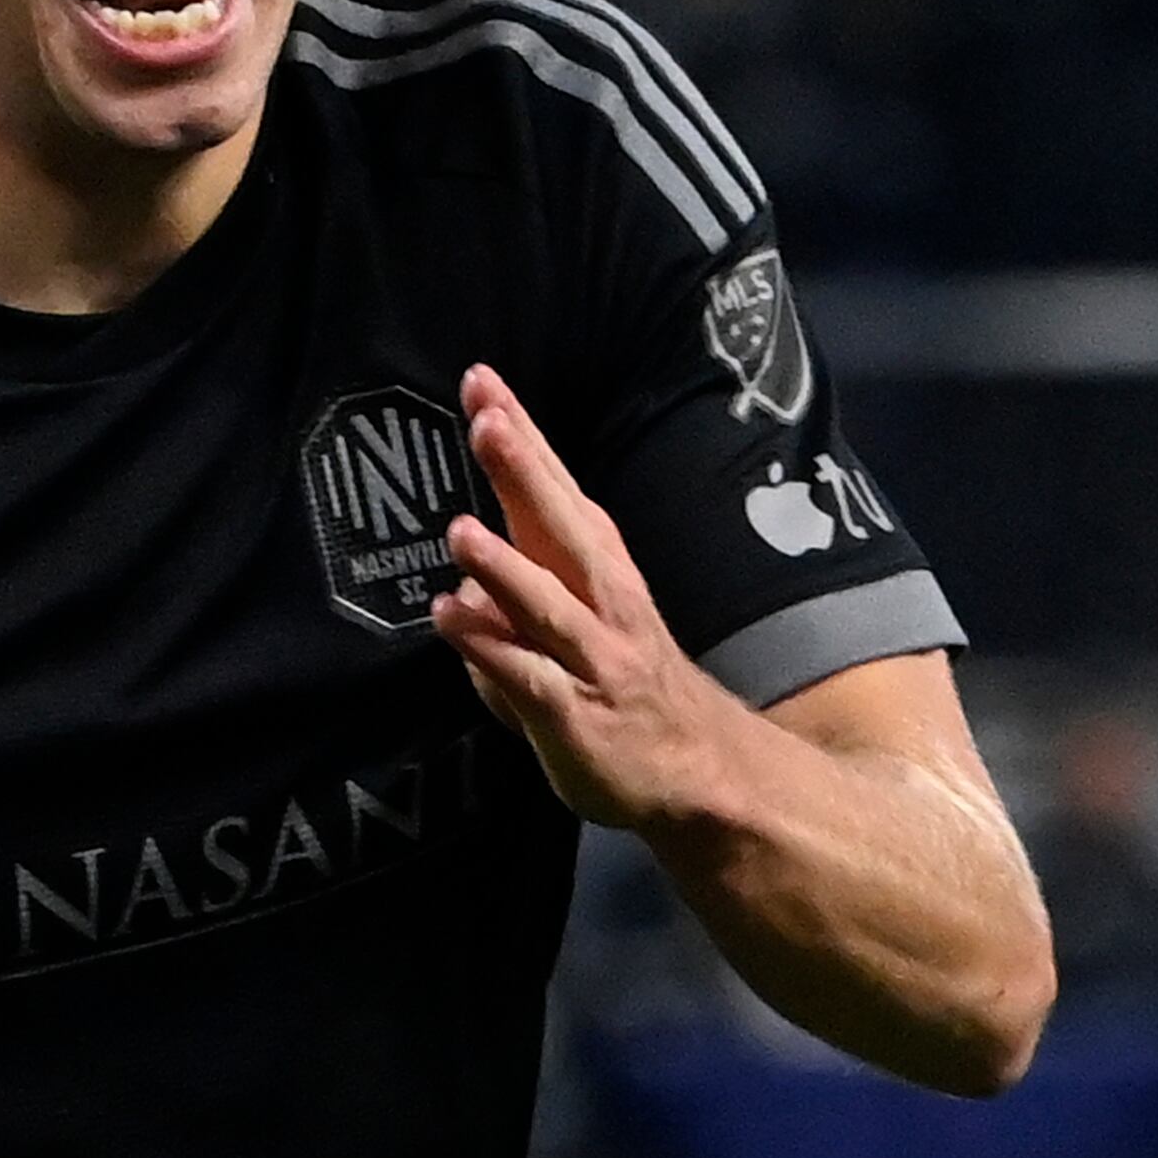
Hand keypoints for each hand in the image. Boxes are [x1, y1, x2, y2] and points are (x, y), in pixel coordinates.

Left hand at [433, 363, 746, 833]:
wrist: (705, 775)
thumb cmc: (625, 691)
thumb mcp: (574, 631)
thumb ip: (516, 602)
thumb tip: (466, 587)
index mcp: (600, 572)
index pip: (557, 493)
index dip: (524, 439)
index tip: (484, 382)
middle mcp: (604, 604)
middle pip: (561, 528)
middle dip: (524, 472)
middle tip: (487, 418)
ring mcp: (594, 659)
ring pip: (548, 605)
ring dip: (505, 567)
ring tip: (461, 530)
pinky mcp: (579, 716)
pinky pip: (531, 679)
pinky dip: (492, 651)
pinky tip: (453, 621)